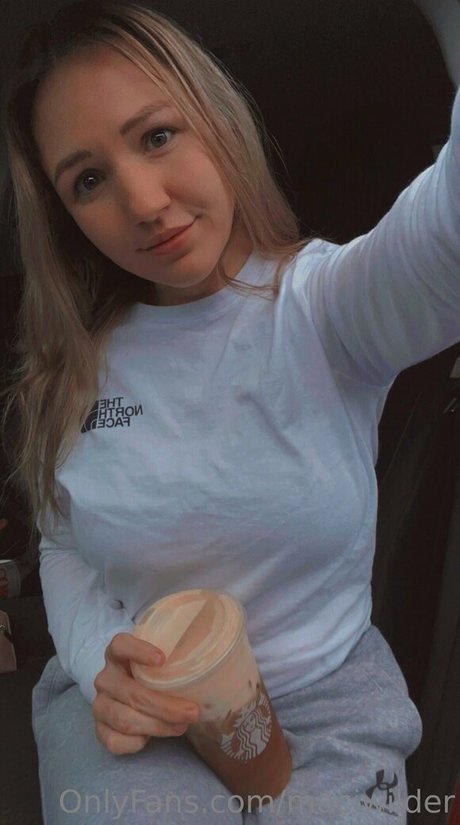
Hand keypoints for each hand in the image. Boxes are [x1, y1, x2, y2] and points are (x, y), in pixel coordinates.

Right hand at [92, 632, 199, 754]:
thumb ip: (177, 657)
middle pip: (133, 693)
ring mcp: (100, 705)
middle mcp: (105, 678)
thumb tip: (217, 658)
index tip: (163, 659)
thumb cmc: (154, 678)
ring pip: (126, 720)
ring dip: (158, 726)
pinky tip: (152, 739)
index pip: (120, 645)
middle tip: (193, 711)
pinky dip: (139, 742)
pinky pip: (116, 742)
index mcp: (117, 654)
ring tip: (182, 726)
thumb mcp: (162, 663)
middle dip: (166, 706)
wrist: (133, 701)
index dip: (138, 650)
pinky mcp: (99, 730)